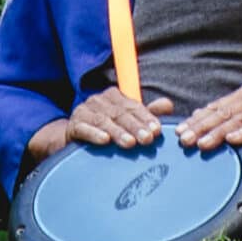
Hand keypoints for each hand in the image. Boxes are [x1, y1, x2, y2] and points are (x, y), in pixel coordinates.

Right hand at [25, 87, 175, 163]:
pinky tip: (104, 141)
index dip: (146, 117)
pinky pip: (83, 128)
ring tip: (130, 143)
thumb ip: (147, 114)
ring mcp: (84, 111)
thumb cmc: (107, 129)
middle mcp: (99, 100)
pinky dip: (94, 134)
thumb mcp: (128, 122)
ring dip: (118, 132)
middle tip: (148, 139)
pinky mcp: (73, 125)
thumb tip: (168, 105)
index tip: (157, 130)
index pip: (134, 106)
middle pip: (120, 113)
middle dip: (135, 126)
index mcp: (115, 96)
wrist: (75, 140)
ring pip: (104, 121)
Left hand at [177, 85, 241, 156]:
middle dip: (202, 126)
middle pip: (225, 112)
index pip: (218, 106)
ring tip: (203, 143)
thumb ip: (232, 115)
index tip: (180, 130)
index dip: (198, 119)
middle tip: (185, 139)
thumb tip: (201, 117)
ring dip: (219, 132)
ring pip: (240, 120)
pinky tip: (232, 140)